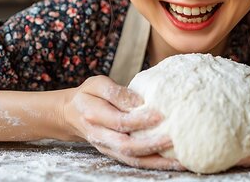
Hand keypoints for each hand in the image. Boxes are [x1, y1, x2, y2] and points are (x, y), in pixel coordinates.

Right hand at [64, 75, 183, 170]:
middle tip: (173, 139)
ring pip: (131, 159)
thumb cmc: (89, 95)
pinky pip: (134, 163)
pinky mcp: (114, 154)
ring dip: (156, 162)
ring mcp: (107, 148)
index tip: (160, 115)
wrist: (70, 114)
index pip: (119, 121)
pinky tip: (172, 163)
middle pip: (126, 145)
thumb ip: (118, 92)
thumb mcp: (97, 84)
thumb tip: (140, 101)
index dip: (139, 120)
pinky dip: (153, 165)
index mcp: (93, 114)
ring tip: (179, 160)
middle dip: (151, 145)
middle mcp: (99, 135)